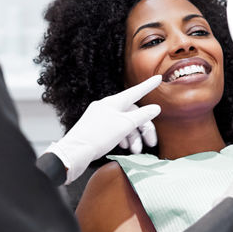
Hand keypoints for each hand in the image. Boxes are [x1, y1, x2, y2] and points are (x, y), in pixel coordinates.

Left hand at [45, 75, 161, 183]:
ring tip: (136, 151)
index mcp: (113, 102)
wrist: (74, 153)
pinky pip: (115, 130)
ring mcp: (100, 118)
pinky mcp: (96, 130)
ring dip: (133, 137)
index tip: (158, 78)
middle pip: (132, 113)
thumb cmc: (98, 136)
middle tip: (151, 143)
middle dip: (143, 129)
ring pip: (124, 124)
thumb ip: (142, 116)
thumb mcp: (124, 125)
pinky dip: (123, 138)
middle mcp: (106, 108)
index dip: (148, 86)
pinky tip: (124, 147)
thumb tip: (155, 108)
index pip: (135, 92)